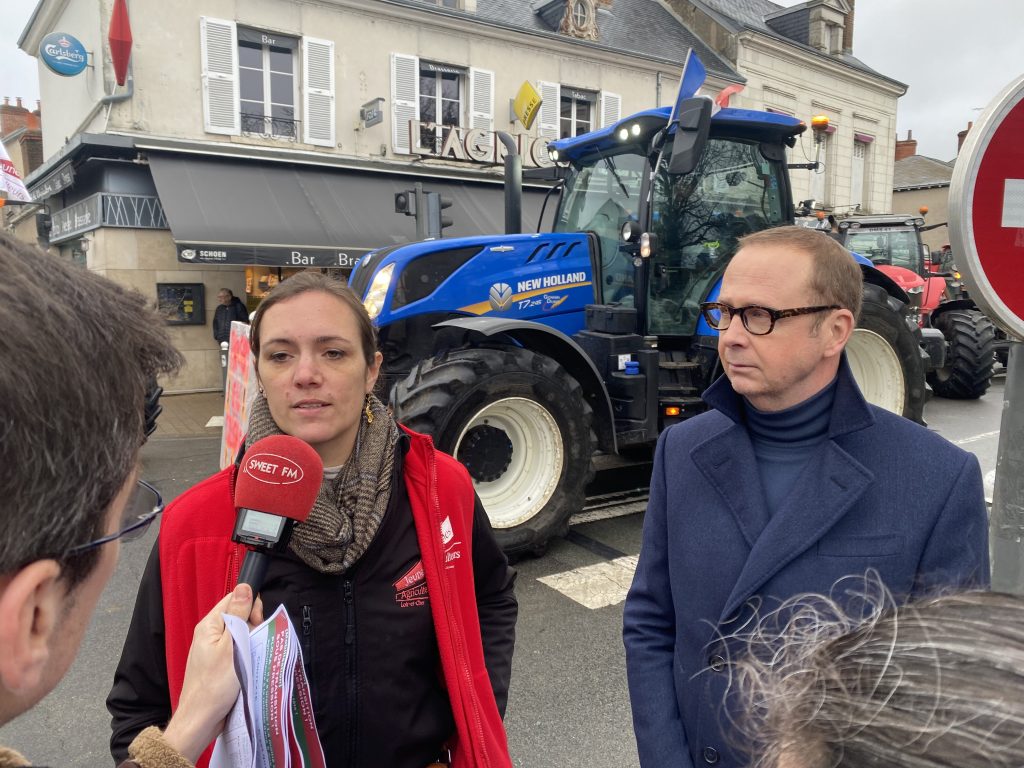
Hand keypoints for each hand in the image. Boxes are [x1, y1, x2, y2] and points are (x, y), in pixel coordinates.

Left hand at [162, 584, 263, 761]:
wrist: (201, 720)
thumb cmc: (214, 685)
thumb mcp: (231, 646)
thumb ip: (237, 615)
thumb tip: (244, 586)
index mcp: (209, 625)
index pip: (234, 599)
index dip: (250, 606)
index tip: (257, 622)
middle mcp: (210, 634)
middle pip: (239, 616)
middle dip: (252, 626)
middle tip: (252, 644)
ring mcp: (214, 650)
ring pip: (241, 634)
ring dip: (251, 642)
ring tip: (250, 658)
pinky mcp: (220, 664)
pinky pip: (238, 650)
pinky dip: (246, 654)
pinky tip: (248, 666)